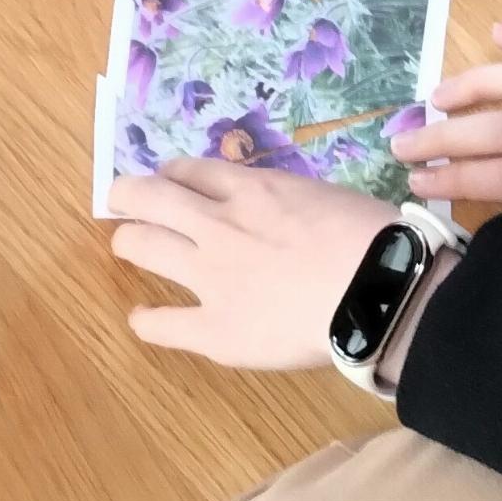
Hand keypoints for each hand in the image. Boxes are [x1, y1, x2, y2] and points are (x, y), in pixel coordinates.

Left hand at [110, 158, 397, 370]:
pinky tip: (141, 318)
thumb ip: (288, 202)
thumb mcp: (324, 197)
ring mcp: (210, 276)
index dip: (172, 174)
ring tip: (126, 244)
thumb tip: (281, 214)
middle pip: (149, 197)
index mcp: (251, 189)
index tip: (169, 180)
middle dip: (129, 195)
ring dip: (128, 240)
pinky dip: (146, 320)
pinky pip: (163, 324)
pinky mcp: (215, 329)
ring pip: (143, 245)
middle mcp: (218, 224)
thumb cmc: (372, 239)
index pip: (191, 171)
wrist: (379, 291)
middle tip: (122, 200)